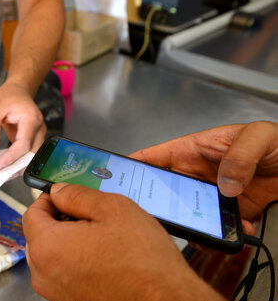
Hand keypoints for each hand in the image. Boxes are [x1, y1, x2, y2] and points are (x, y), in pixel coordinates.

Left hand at [0, 82, 45, 169]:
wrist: (18, 91)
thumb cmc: (7, 96)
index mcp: (31, 118)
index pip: (24, 144)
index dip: (11, 158)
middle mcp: (39, 128)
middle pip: (31, 154)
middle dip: (17, 167)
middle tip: (0, 175)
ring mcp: (38, 134)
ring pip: (32, 156)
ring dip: (19, 166)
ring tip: (4, 173)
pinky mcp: (34, 139)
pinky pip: (29, 153)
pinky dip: (19, 161)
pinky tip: (8, 166)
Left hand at [23, 184, 223, 300]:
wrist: (165, 299)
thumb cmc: (142, 260)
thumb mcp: (112, 208)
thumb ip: (77, 195)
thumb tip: (58, 191)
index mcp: (48, 247)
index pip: (31, 213)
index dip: (47, 198)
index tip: (64, 194)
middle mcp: (44, 273)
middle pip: (38, 234)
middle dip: (56, 218)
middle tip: (84, 211)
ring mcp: (55, 290)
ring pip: (50, 252)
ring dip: (66, 238)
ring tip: (97, 232)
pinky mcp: (69, 299)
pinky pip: (61, 270)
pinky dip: (73, 257)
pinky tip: (99, 252)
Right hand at [129, 121, 277, 234]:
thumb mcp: (259, 136)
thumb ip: (240, 154)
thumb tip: (224, 184)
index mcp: (192, 150)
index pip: (153, 157)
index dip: (131, 166)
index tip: (113, 178)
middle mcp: (195, 174)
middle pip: (162, 190)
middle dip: (152, 202)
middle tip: (148, 215)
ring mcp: (208, 196)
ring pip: (184, 213)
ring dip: (188, 223)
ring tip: (198, 230)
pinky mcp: (225, 214)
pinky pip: (211, 228)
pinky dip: (218, 236)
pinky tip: (234, 233)